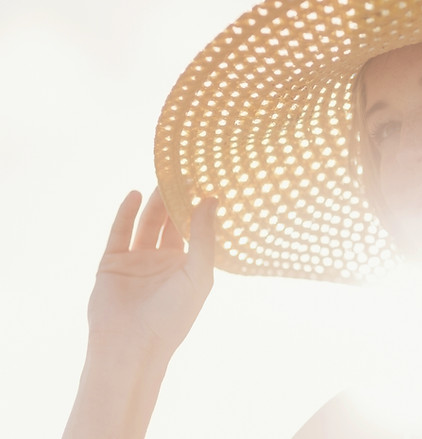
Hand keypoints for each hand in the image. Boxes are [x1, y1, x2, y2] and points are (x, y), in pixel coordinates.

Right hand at [88, 189, 215, 357]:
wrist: (132, 344)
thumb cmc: (173, 316)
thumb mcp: (198, 274)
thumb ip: (204, 237)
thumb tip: (211, 199)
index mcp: (187, 267)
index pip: (194, 231)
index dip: (199, 209)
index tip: (207, 183)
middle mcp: (163, 262)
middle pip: (170, 224)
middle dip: (176, 200)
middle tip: (184, 174)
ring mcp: (137, 262)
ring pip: (147, 224)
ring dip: (154, 203)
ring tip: (163, 180)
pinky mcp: (112, 264)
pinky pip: (119, 233)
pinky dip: (126, 213)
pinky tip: (135, 195)